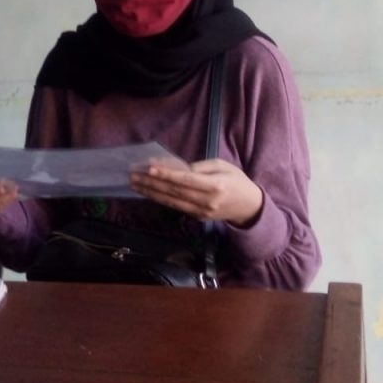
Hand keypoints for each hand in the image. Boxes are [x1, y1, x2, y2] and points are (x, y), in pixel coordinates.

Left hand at [129, 158, 263, 227]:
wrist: (248, 207)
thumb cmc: (236, 180)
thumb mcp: (222, 165)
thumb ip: (200, 167)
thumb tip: (177, 168)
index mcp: (215, 186)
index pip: (185, 180)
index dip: (166, 174)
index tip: (149, 168)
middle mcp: (206, 201)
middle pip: (174, 191)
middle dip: (152, 183)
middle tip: (133, 175)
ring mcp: (201, 212)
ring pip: (171, 202)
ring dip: (151, 193)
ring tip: (134, 184)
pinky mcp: (197, 217)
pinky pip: (176, 207)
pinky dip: (161, 199)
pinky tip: (148, 193)